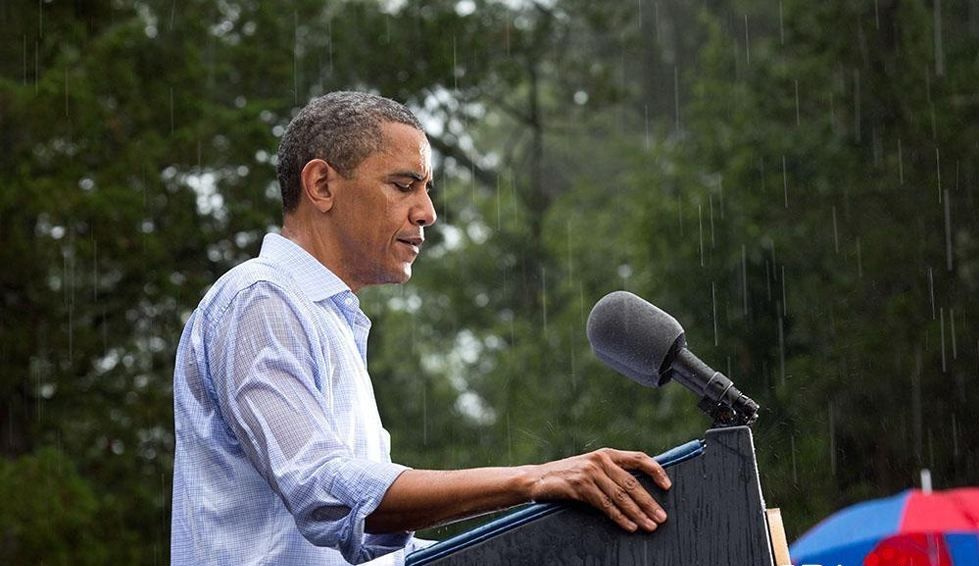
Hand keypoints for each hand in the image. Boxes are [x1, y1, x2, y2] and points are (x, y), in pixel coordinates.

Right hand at [523, 448, 670, 532]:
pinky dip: (620, 517)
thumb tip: (639, 490)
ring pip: (620, 496)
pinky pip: (605, 505)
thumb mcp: (591, 469)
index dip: (655, 470)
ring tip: (650, 525)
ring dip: (638, 513)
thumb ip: (611, 474)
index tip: (668, 486)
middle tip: (661, 517)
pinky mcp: (580, 486)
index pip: (638, 458)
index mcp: (607, 454)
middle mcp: (600, 460)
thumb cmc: (567, 476)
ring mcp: (590, 472)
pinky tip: (630, 526)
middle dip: (649, 502)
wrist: (536, 479)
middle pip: (632, 482)